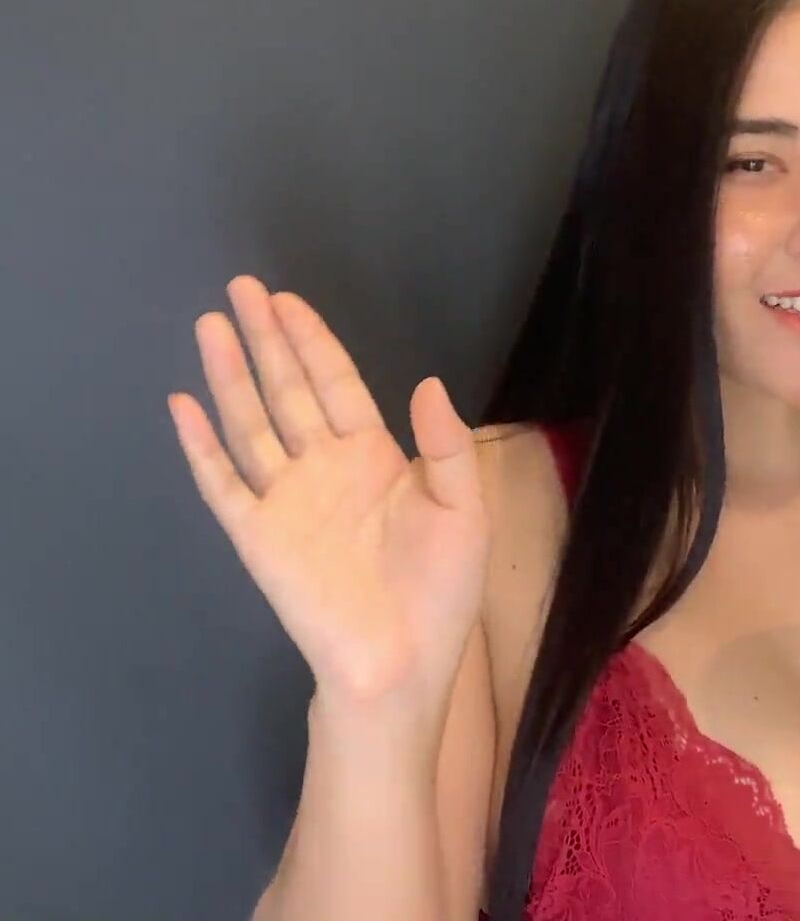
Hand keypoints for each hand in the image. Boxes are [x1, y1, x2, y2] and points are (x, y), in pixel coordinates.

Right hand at [167, 276, 489, 716]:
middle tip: (241, 287)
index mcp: (377, 459)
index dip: (314, 343)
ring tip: (211, 325)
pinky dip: (201, 446)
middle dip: (267, 340)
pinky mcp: (258, 537)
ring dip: (230, 376)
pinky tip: (183, 405)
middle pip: (289, 390)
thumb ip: (448, 447)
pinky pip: (222, 483)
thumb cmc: (442, 592)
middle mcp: (325, 470)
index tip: (288, 301)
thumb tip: (426, 384)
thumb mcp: (465, 510)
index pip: (337, 385)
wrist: (404, 664)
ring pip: (251, 423)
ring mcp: (287, 501)